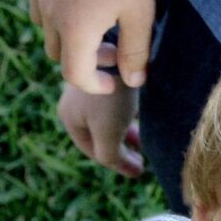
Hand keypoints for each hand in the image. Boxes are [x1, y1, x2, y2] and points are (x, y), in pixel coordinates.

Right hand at [26, 0, 155, 93]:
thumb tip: (133, 82)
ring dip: (67, 29)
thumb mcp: (142, 13)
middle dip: (83, 57)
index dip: (95, 84)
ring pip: (44, 20)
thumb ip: (136, 53)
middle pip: (58, 50)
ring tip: (97, 18)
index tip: (113, 81)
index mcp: (74, 29)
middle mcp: (48, 9)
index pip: (74, 75)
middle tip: (112, 50)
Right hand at [57, 52, 142, 177]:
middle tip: (144, 157)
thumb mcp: (108, 132)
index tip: (140, 171)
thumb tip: (121, 165)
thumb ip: (109, 155)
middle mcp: (76, 97)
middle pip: (100, 130)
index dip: (116, 163)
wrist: (121, 49)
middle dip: (122, 145)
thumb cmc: (114, 94)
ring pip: (112, 112)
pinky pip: (121, 94)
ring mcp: (92, 81)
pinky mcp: (112, 66)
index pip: (91, 148)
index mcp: (68, 115)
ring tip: (149, 135)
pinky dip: (133, 107)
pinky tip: (151, 108)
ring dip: (128, 127)